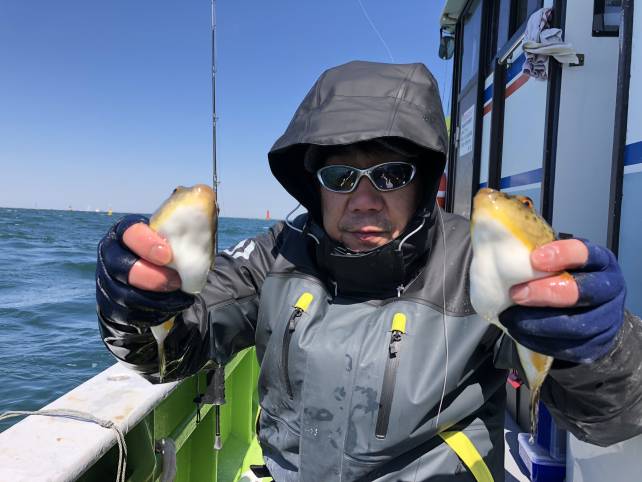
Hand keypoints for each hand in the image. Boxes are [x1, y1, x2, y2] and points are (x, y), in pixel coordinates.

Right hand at [96, 215, 193, 326]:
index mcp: (126, 232)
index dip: (146, 244)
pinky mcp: (113, 307)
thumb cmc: (168, 252)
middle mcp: (111, 255)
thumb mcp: (176, 235)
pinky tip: (173, 305)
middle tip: (176, 280)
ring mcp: (109, 282)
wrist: (157, 282)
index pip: (129, 232)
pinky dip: (156, 312)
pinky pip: (132, 313)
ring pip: (126, 294)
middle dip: (151, 276)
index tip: (168, 254)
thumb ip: (187, 220)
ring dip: (156, 297)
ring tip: (179, 294)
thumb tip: (205, 192)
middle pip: (122, 267)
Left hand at [499, 239, 625, 362]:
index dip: (561, 255)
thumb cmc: (569, 278)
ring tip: (510, 317)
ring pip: (573, 326)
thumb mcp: (562, 262)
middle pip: (581, 292)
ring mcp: (607, 319)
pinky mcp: (596, 345)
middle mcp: (610, 289)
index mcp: (601, 262)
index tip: (534, 259)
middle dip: (545, 293)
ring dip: (536, 322)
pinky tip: (518, 331)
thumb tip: (510, 256)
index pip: (585, 254)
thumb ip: (545, 259)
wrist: (594, 313)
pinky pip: (566, 347)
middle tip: (517, 294)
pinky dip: (537, 340)